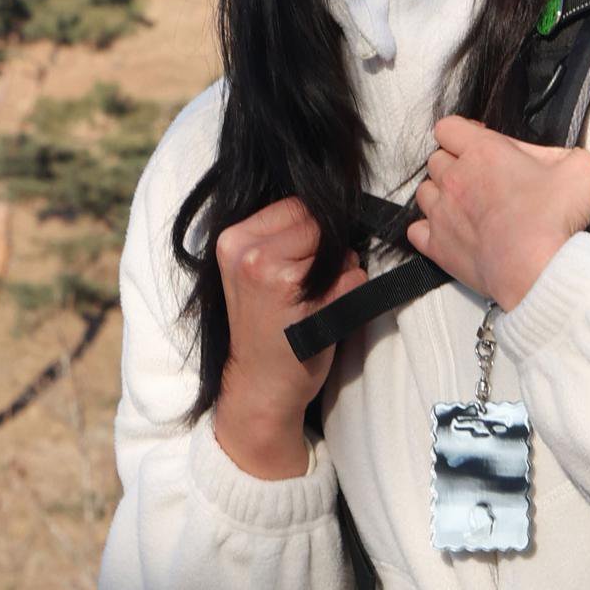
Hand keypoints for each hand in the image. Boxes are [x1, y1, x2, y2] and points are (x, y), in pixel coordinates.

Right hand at [214, 198, 367, 477]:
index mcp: (233, 240)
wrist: (260, 387)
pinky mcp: (313, 299)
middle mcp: (252, 254)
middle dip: (327, 249)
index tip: (297, 263)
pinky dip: (353, 291)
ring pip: (343, 248)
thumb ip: (278, 235)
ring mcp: (282, 276)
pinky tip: (327, 313)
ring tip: (313, 301)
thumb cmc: (264, 327)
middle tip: (306, 287)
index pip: (297, 204)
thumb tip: (329, 202)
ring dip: (342, 271)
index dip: (311, 232)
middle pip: (320, 222)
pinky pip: (356, 275)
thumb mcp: (251, 271)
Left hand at [408, 115, 589, 310]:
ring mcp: (441, 213)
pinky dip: (430, 228)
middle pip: (437, 159)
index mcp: (483, 151)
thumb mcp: (581, 168)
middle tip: (482, 178)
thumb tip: (558, 159)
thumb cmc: (555, 218)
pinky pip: (417, 230)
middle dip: (456, 164)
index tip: (480, 143)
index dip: (464, 133)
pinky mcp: (437, 246)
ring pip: (425, 191)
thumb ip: (566, 153)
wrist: (538, 270)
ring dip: (441, 194)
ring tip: (466, 205)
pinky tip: (450, 231)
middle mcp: (455, 178)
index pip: (449, 127)